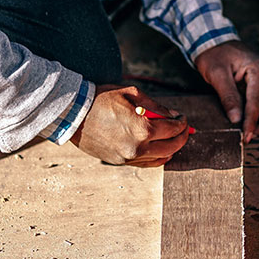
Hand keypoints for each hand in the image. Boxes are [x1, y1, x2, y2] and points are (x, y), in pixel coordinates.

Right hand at [70, 85, 190, 166]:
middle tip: (184, 129)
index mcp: (142, 129)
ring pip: (160, 158)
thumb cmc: (101, 99)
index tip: (183, 118)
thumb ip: (156, 106)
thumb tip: (173, 115)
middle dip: (182, 137)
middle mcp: (137, 147)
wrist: (74, 114)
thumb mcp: (132, 94)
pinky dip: (158, 158)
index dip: (183, 123)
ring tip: (174, 138)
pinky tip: (162, 151)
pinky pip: (146, 164)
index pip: (173, 129)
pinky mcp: (119, 162)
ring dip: (171, 148)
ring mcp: (128, 158)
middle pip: (172, 146)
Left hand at [194, 41, 258, 142]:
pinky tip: (248, 122)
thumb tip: (236, 119)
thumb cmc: (214, 54)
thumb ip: (228, 96)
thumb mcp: (216, 73)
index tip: (245, 136)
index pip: (258, 102)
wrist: (213, 41)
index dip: (252, 121)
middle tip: (249, 136)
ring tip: (248, 131)